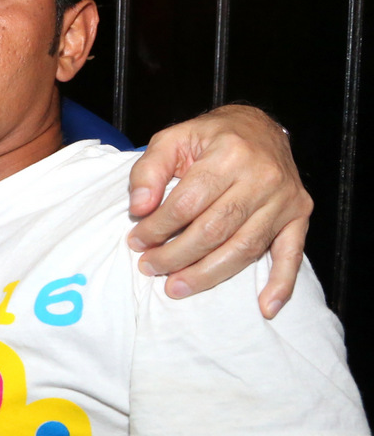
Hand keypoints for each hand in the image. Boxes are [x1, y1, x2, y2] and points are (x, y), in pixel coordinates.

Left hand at [127, 104, 310, 317]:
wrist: (259, 128)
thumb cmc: (210, 137)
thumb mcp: (172, 139)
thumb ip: (148, 170)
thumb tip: (139, 208)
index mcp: (229, 153)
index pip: (188, 202)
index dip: (158, 227)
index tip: (136, 242)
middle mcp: (262, 176)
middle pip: (214, 229)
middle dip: (177, 255)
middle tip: (151, 268)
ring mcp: (285, 199)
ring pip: (244, 248)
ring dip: (208, 274)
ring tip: (177, 286)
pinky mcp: (299, 215)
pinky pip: (292, 254)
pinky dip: (281, 284)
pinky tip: (266, 308)